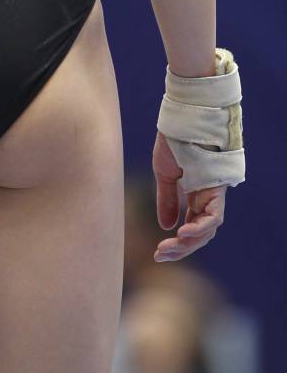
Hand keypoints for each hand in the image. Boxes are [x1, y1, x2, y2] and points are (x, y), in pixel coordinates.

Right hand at [152, 129, 225, 261]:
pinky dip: (199, 227)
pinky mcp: (217, 188)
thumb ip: (166, 201)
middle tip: (160, 255)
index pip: (191, 228)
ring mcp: (213, 193)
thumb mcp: (164, 175)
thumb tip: (166, 227)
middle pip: (200, 234)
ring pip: (207, 229)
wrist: (181, 120)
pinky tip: (181, 233)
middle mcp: (206, 198)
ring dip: (188, 242)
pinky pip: (213, 216)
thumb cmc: (173, 142)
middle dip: (181, 248)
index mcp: (194, 195)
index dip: (177, 244)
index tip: (158, 252)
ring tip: (168, 247)